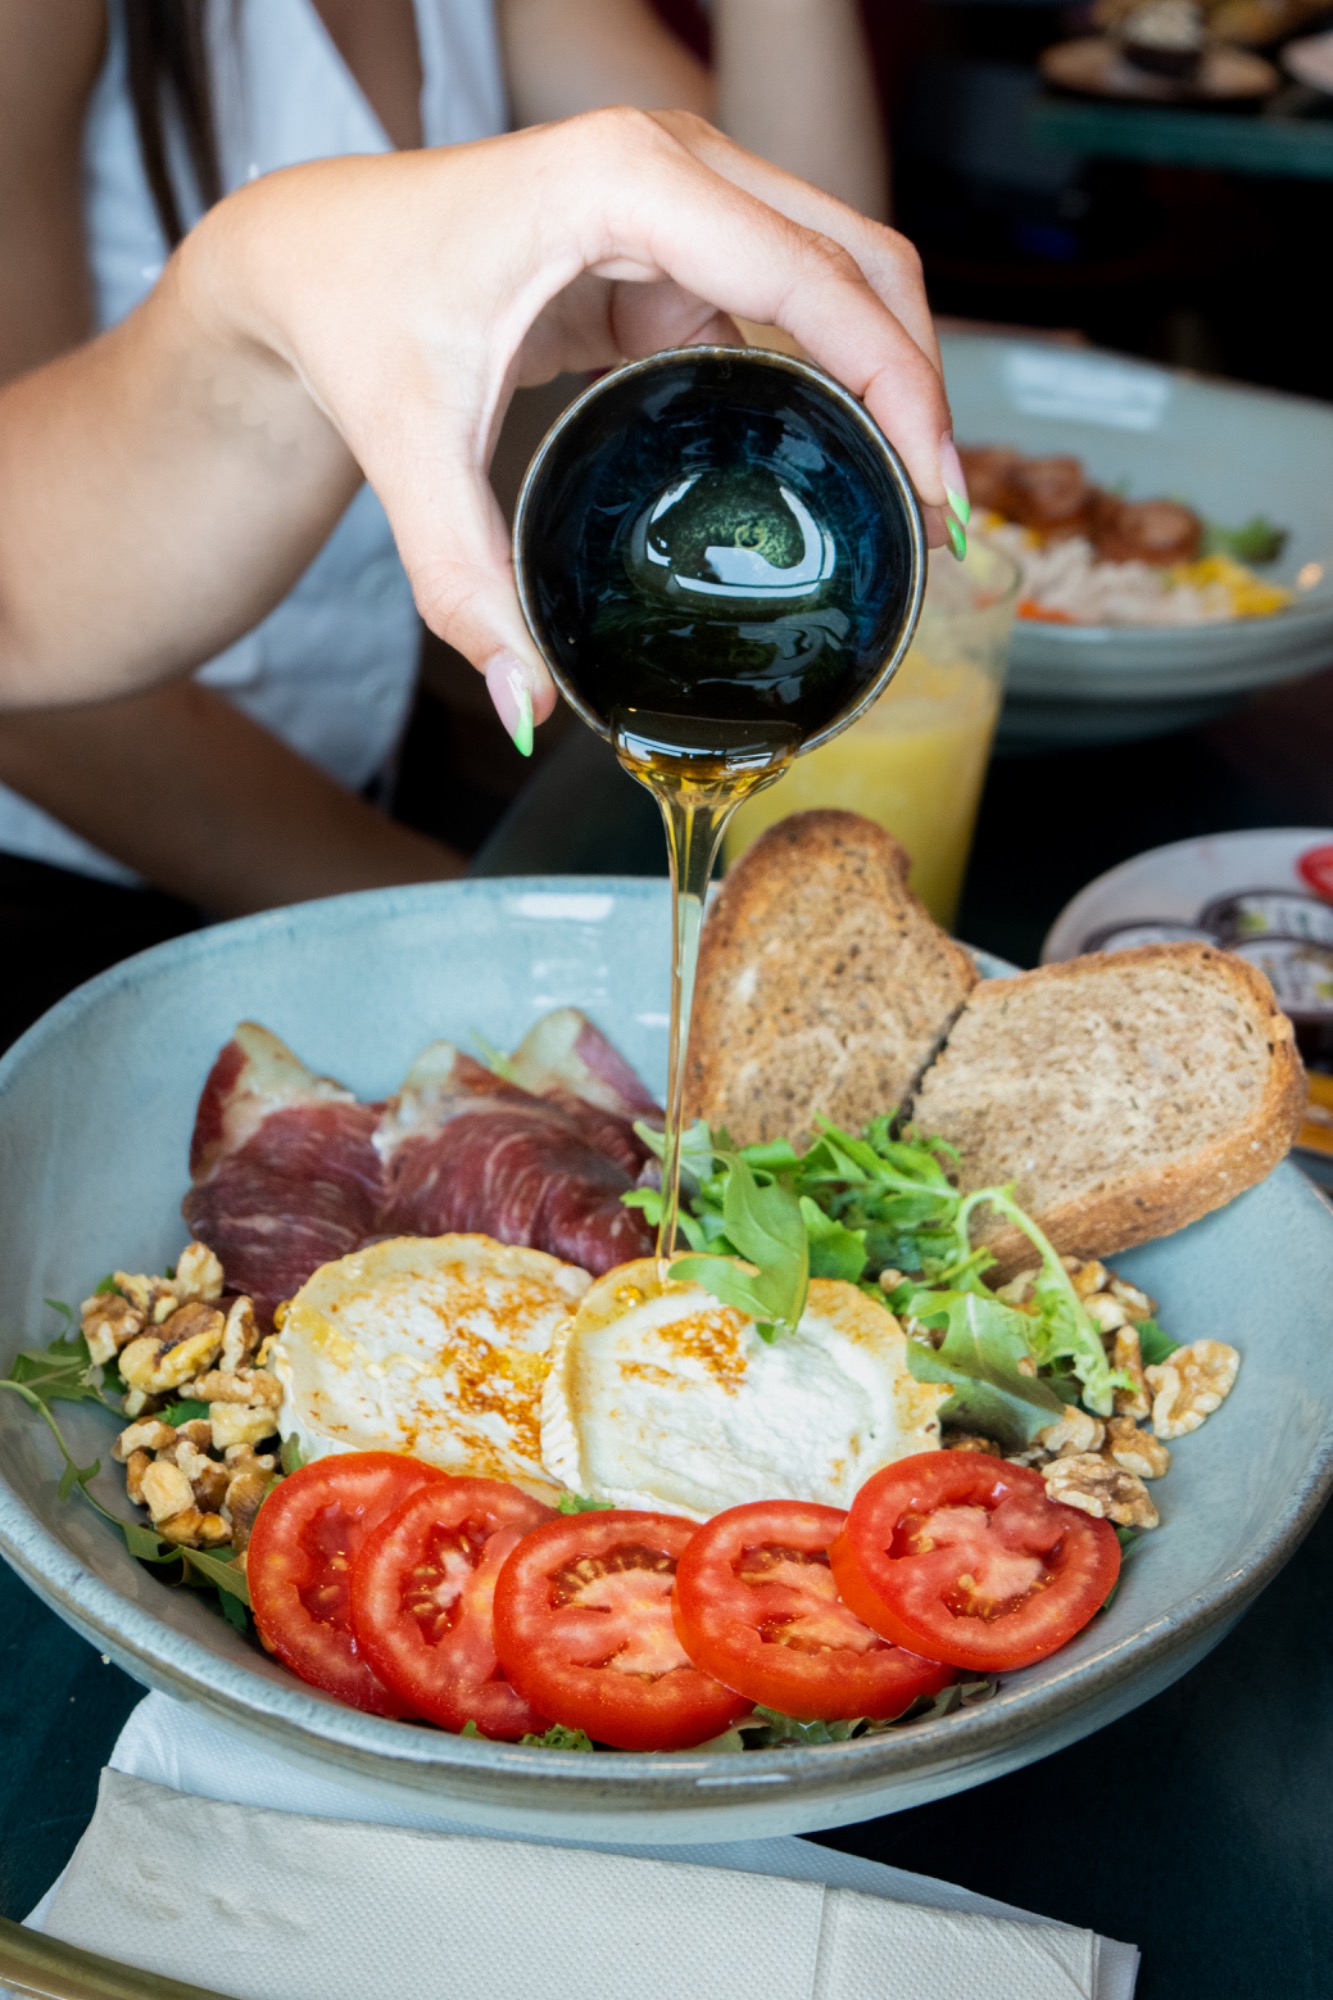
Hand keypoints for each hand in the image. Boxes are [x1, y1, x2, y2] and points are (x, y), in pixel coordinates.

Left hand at [184, 109, 956, 743]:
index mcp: (622, 181)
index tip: (933, 491)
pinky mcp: (676, 237)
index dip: (893, 384)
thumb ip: (465, 583)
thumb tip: (527, 708)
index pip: (809, 277)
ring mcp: (683, 191)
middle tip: (939, 519)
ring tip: (908, 501)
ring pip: (843, 269)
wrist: (310, 253)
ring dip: (887, 376)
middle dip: (919, 387)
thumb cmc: (355, 308)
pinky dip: (830, 371)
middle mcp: (672, 161)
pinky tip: (837, 458)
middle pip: (861, 259)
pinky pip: (788, 294)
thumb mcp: (407, 450)